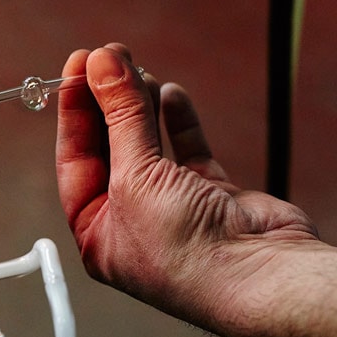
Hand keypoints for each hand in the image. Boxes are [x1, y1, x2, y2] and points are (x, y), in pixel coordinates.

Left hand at [54, 45, 336, 336]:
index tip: (78, 64)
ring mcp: (174, 209)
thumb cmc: (187, 254)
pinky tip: (170, 93)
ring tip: (137, 69)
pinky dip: (180, 121)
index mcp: (97, 233)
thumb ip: (121, 116)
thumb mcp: (136, 177)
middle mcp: (132, 223)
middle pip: (110, 148)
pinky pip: (189, 150)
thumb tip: (103, 65)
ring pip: (149, 145)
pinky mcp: (214, 197)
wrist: (262, 279)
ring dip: (140, 106)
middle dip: (108, 102)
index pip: (74, 159)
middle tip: (109, 57)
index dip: (74, 110)